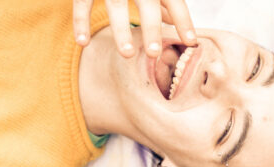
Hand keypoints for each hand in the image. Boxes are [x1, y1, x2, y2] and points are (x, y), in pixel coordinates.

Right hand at [73, 0, 196, 57]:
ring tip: (128, 54)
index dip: (183, 20)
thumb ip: (163, 1)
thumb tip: (175, 25)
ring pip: (116, 5)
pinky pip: (83, 1)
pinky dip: (82, 21)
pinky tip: (84, 42)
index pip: (174, 0)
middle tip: (155, 53)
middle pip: (146, 3)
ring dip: (121, 30)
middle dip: (151, 28)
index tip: (192, 42)